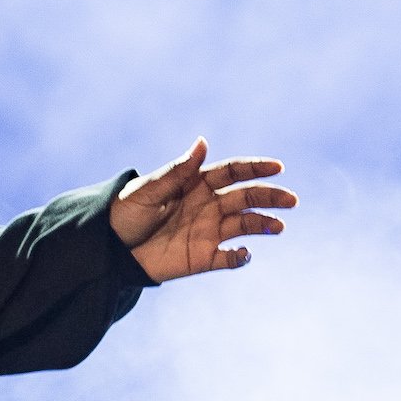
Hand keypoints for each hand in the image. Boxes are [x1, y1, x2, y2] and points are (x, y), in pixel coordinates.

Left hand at [109, 138, 296, 282]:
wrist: (109, 248)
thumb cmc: (124, 213)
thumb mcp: (147, 191)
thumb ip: (176, 172)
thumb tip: (202, 142)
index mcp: (195, 184)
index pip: (232, 172)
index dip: (255, 168)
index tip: (277, 166)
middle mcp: (207, 205)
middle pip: (246, 197)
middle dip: (270, 196)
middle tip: (292, 200)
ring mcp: (208, 231)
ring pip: (246, 225)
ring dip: (264, 224)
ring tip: (278, 226)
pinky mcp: (203, 257)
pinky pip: (230, 259)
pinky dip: (241, 258)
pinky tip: (245, 254)